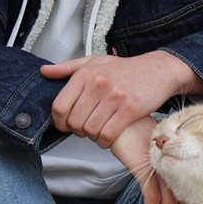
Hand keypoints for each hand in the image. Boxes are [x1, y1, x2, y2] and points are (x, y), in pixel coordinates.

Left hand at [40, 51, 202, 147]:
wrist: (158, 70)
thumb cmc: (124, 69)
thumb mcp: (94, 62)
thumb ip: (67, 68)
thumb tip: (43, 71)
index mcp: (85, 73)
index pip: (59, 106)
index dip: (58, 122)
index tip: (65, 125)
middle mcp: (98, 84)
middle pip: (74, 121)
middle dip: (77, 130)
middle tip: (85, 128)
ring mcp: (114, 96)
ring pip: (90, 130)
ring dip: (92, 136)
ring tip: (97, 130)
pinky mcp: (130, 109)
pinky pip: (108, 134)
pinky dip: (105, 141)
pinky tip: (108, 136)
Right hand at [110, 117, 192, 203]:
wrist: (121, 118)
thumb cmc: (135, 132)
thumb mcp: (152, 151)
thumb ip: (160, 166)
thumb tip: (163, 186)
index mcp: (178, 163)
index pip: (188, 194)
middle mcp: (173, 166)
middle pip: (183, 202)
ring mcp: (161, 167)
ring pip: (169, 203)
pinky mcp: (146, 168)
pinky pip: (152, 196)